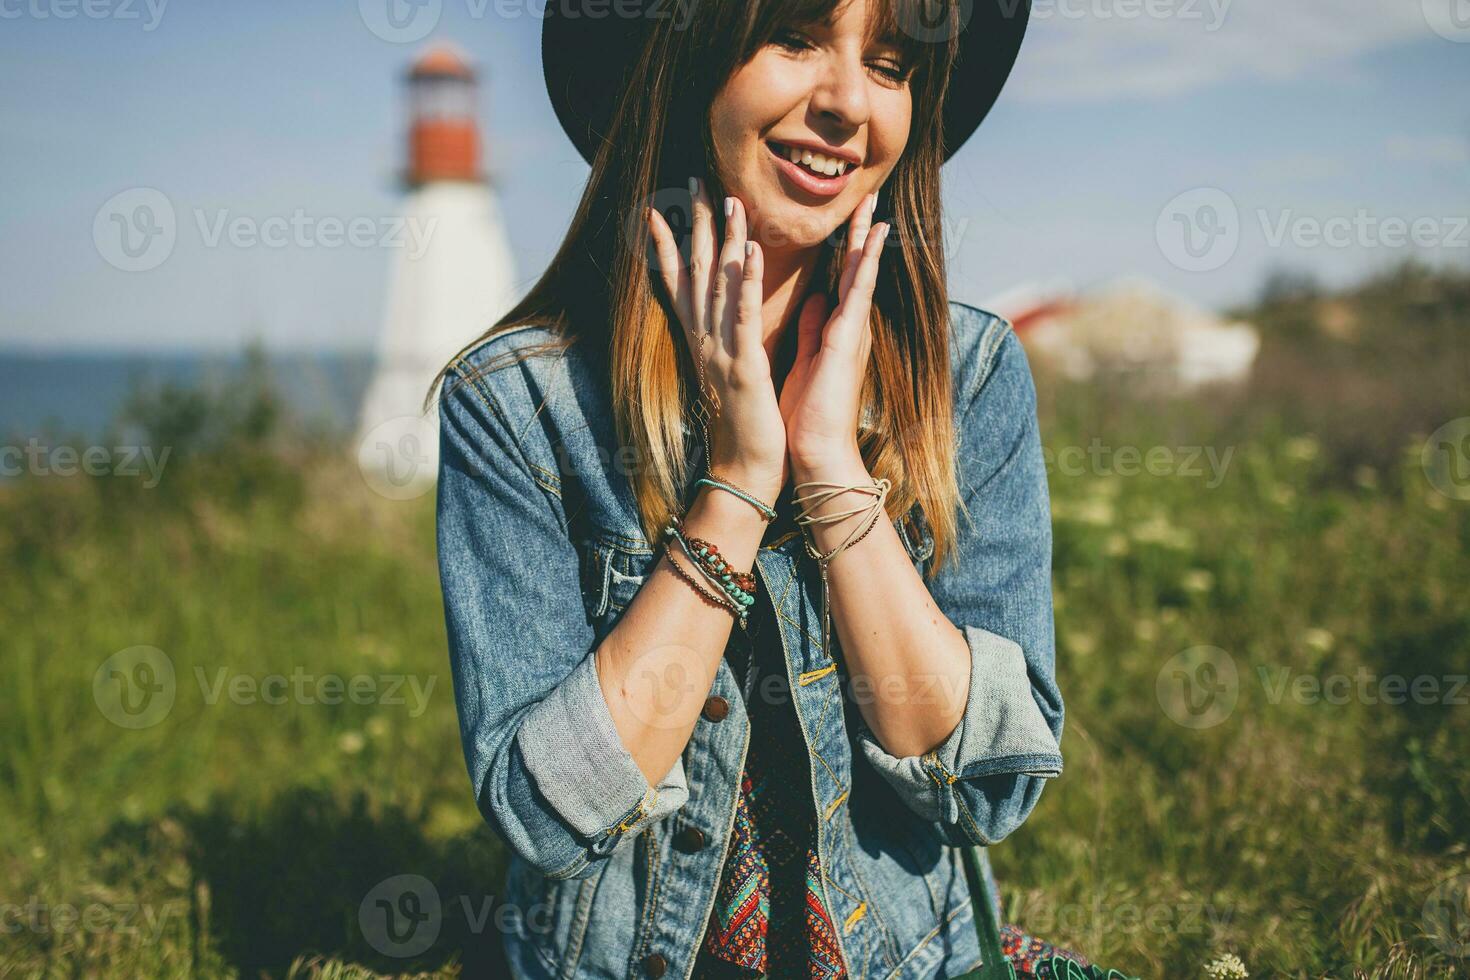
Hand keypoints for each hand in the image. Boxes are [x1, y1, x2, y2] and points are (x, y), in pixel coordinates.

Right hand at [647, 180, 786, 501]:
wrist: (745, 469)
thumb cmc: (746, 424)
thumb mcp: (734, 372)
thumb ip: (730, 340)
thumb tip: (730, 316)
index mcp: (702, 341)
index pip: (681, 282)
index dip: (669, 243)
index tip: (661, 207)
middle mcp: (703, 339)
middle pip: (695, 271)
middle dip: (695, 223)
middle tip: (695, 179)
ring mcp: (721, 351)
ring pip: (718, 285)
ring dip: (722, 239)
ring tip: (727, 198)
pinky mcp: (744, 365)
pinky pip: (744, 316)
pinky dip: (745, 282)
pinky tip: (749, 251)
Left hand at [778, 192, 889, 473]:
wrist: (817, 452)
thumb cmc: (809, 415)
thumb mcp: (808, 359)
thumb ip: (814, 328)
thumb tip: (816, 300)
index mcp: (837, 330)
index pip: (843, 278)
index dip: (847, 246)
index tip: (849, 215)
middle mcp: (850, 326)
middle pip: (858, 268)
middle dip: (862, 232)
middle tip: (868, 195)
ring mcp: (853, 332)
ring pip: (863, 273)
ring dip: (867, 238)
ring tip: (875, 203)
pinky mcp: (848, 341)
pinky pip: (857, 294)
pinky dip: (865, 265)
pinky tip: (871, 240)